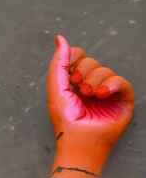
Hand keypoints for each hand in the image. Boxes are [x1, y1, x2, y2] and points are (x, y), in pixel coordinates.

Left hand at [47, 34, 133, 150]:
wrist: (79, 140)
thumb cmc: (65, 118)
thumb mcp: (56, 87)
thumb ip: (58, 62)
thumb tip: (60, 37)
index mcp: (72, 81)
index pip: (77, 55)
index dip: (73, 58)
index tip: (68, 73)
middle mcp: (90, 84)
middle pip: (90, 61)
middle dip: (83, 72)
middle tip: (78, 88)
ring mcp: (107, 91)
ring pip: (106, 70)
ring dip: (95, 81)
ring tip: (89, 96)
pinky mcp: (122, 99)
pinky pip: (122, 81)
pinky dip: (112, 85)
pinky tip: (103, 94)